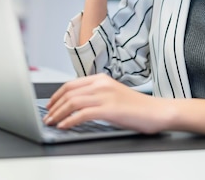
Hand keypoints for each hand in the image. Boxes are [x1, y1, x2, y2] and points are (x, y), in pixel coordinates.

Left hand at [43, 74, 169, 133]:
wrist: (157, 111)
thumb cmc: (137, 106)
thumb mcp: (112, 94)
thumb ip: (95, 95)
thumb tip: (75, 104)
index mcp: (100, 79)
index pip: (70, 84)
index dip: (56, 96)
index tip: (50, 105)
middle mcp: (101, 84)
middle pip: (68, 92)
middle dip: (54, 106)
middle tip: (47, 117)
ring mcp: (105, 95)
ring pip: (72, 102)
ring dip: (58, 114)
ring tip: (51, 122)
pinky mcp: (109, 109)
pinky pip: (82, 114)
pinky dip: (70, 120)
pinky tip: (64, 126)